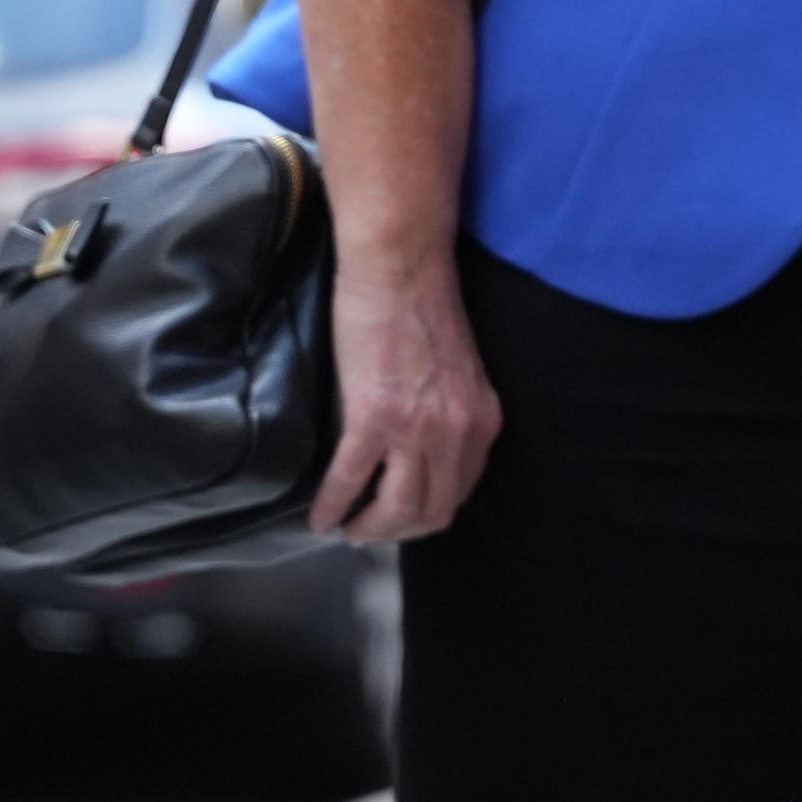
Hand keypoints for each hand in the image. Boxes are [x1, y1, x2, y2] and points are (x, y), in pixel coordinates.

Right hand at [314, 248, 499, 543]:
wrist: (401, 268)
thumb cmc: (424, 307)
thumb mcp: (459, 373)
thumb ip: (452, 414)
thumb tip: (425, 447)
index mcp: (482, 422)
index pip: (460, 492)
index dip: (426, 513)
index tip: (401, 516)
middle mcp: (458, 434)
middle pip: (431, 512)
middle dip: (397, 531)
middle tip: (367, 532)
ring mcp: (417, 429)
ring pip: (396, 509)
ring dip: (367, 529)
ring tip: (344, 529)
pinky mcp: (373, 417)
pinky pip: (350, 481)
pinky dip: (332, 507)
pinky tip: (319, 518)